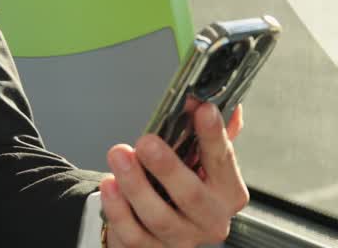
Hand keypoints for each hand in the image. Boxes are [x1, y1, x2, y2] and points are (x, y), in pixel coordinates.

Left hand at [101, 103, 247, 246]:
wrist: (160, 229)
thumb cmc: (180, 187)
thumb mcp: (200, 160)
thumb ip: (210, 133)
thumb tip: (220, 103)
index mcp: (228, 191)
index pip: (223, 160)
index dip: (213, 135)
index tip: (201, 109)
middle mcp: (210, 219)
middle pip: (192, 195)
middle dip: (168, 166)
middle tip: (147, 142)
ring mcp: (182, 239)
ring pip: (159, 216)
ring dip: (136, 184)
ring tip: (119, 156)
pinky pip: (133, 233)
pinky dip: (118, 209)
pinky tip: (109, 186)